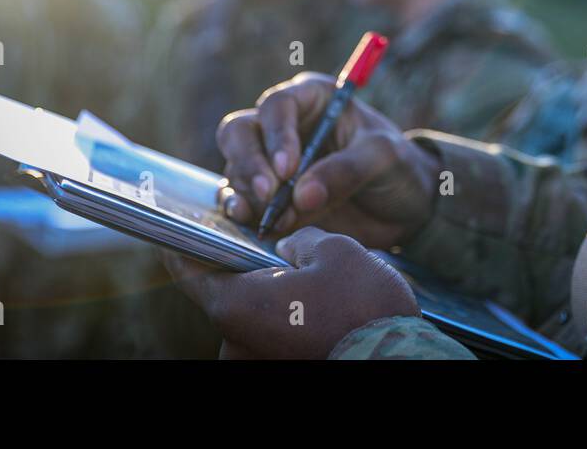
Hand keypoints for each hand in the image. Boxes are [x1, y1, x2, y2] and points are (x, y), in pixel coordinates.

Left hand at [164, 227, 418, 358]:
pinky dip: (285, 316)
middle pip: (225, 291)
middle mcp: (235, 341)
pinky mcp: (279, 366)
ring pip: (252, 314)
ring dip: (270, 293)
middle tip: (269, 241)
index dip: (187, 238)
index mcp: (236, 305)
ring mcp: (257, 360)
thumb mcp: (334, 249)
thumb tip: (288, 247)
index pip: (187, 266)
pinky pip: (270, 334)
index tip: (189, 221)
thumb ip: (299, 239)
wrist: (398, 359)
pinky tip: (313, 300)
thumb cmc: (365, 306)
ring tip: (304, 272)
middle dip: (246, 265)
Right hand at [218, 72, 438, 247]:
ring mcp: (270, 163)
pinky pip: (240, 200)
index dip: (277, 135)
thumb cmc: (397, 167)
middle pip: (241, 132)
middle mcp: (283, 127)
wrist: (404, 208)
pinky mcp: (267, 198)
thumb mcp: (383, 158)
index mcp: (312, 99)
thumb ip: (345, 171)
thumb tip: (301, 195)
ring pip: (237, 169)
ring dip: (246, 194)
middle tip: (270, 193)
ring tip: (267, 218)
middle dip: (250, 163)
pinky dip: (242, 213)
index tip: (288, 170)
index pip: (278, 106)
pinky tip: (252, 225)